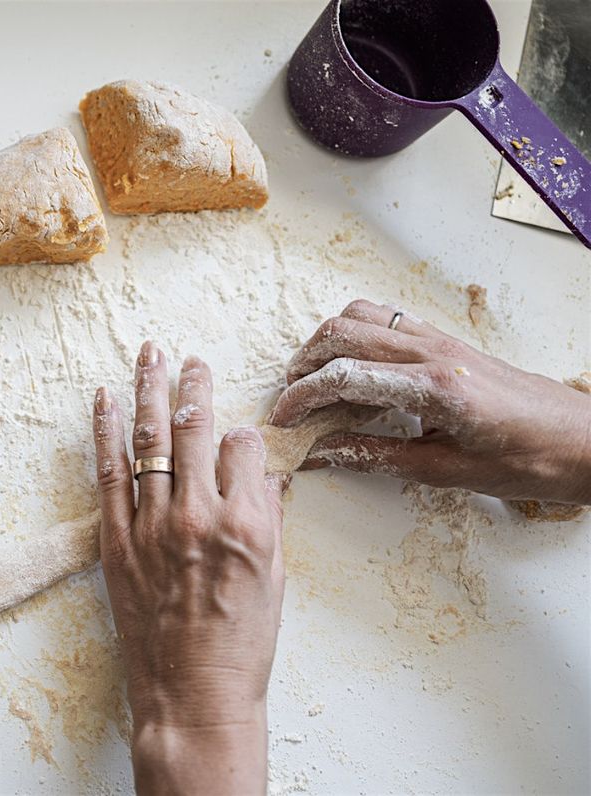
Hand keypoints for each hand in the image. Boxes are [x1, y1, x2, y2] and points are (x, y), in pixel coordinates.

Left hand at [94, 342, 284, 795]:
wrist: (192, 696)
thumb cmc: (242, 647)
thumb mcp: (276, 580)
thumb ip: (268, 518)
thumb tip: (263, 475)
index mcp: (247, 525)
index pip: (244, 448)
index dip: (243, 437)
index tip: (239, 436)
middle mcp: (199, 517)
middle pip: (196, 431)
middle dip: (194, 387)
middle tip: (191, 360)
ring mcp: (152, 527)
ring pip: (149, 441)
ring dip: (149, 391)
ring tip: (149, 354)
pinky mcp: (116, 542)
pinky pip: (108, 474)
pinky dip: (104, 433)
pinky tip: (105, 399)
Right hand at [271, 299, 590, 504]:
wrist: (584, 440)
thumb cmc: (528, 460)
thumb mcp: (447, 471)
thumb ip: (378, 456)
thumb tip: (324, 452)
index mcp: (435, 388)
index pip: (345, 376)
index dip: (303, 397)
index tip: (283, 420)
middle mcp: (433, 352)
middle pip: (341, 334)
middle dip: (303, 365)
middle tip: (290, 401)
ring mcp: (439, 339)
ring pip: (358, 316)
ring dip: (324, 343)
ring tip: (312, 379)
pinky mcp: (445, 339)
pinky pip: (383, 319)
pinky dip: (353, 335)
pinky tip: (351, 367)